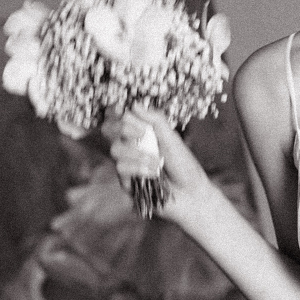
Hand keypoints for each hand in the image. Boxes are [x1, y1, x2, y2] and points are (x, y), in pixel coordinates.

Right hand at [101, 105, 208, 220]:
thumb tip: (134, 104)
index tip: (123, 110)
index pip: (118, 117)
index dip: (116, 112)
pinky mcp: (126, 182)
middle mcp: (131, 146)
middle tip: (141, 133)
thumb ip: (156, 121)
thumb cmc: (184, 166)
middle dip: (122, 127)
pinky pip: (121, 168)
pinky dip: (139, 168)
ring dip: (137, 153)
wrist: (191, 194)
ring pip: (115, 149)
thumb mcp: (172, 139)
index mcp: (141, 133)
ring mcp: (127, 164)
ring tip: (157, 162)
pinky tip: (154, 173)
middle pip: (108, 129)